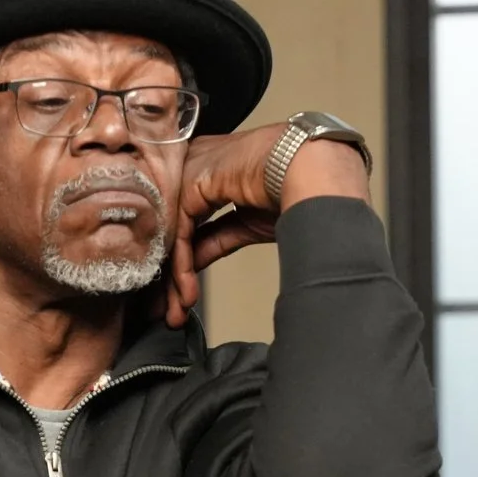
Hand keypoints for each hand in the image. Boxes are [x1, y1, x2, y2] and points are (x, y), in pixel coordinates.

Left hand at [166, 127, 368, 327]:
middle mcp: (191, 166)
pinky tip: (188, 291)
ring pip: (172, 233)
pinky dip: (183, 267)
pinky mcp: (191, 182)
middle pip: (173, 228)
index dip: (180, 261)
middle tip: (167, 310)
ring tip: (177, 310)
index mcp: (206, 169)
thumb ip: (213, 240)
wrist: (310, 169)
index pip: (182, 221)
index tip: (178, 295)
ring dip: (175, 278)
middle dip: (169, 274)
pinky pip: (180, 233)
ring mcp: (189, 171)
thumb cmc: (292, 186)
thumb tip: (192, 265)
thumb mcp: (244, 224)